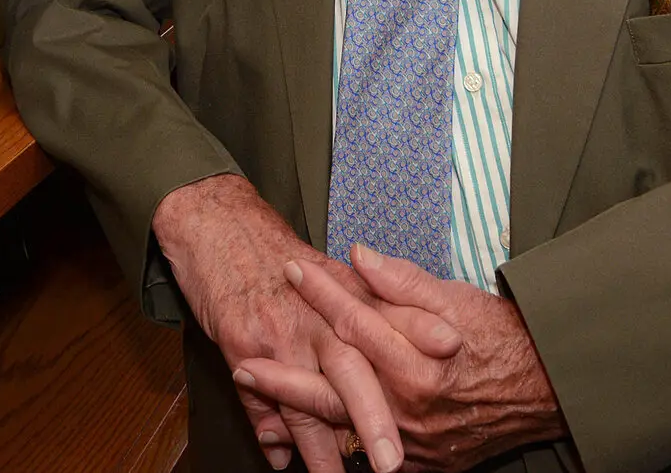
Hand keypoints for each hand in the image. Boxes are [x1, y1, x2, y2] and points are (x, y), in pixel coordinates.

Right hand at [153, 176, 456, 471]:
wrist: (219, 222)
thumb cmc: (277, 249)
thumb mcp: (333, 268)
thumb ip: (378, 300)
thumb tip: (433, 341)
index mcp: (342, 292)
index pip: (387, 318)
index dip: (418, 335)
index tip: (451, 356)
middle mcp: (314, 314)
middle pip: (350, 369)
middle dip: (372, 416)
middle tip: (392, 461)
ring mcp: (277, 330)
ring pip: (305, 396)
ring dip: (321, 443)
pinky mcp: (241, 342)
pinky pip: (257, 396)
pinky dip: (268, 427)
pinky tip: (279, 458)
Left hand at [232, 245, 566, 472]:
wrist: (546, 388)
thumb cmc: (503, 338)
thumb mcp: (456, 299)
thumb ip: (402, 282)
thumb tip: (358, 256)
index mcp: (419, 363)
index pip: (356, 322)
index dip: (321, 292)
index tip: (293, 269)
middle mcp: (411, 408)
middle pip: (332, 389)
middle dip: (283, 374)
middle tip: (244, 360)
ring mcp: (414, 442)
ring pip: (343, 429)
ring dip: (299, 415)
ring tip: (262, 406)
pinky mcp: (423, 461)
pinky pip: (368, 454)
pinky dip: (337, 444)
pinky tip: (307, 437)